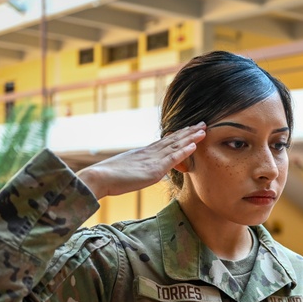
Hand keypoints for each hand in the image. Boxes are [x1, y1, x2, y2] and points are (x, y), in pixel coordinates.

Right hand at [76, 123, 206, 197]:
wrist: (99, 178)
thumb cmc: (108, 177)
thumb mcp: (127, 171)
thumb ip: (138, 169)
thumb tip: (143, 172)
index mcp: (144, 153)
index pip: (165, 142)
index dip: (179, 135)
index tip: (189, 129)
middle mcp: (150, 153)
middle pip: (173, 140)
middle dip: (188, 132)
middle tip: (202, 124)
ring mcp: (153, 160)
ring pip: (176, 146)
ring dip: (191, 137)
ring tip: (203, 129)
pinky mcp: (154, 169)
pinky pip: (172, 158)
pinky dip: (184, 151)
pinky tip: (194, 145)